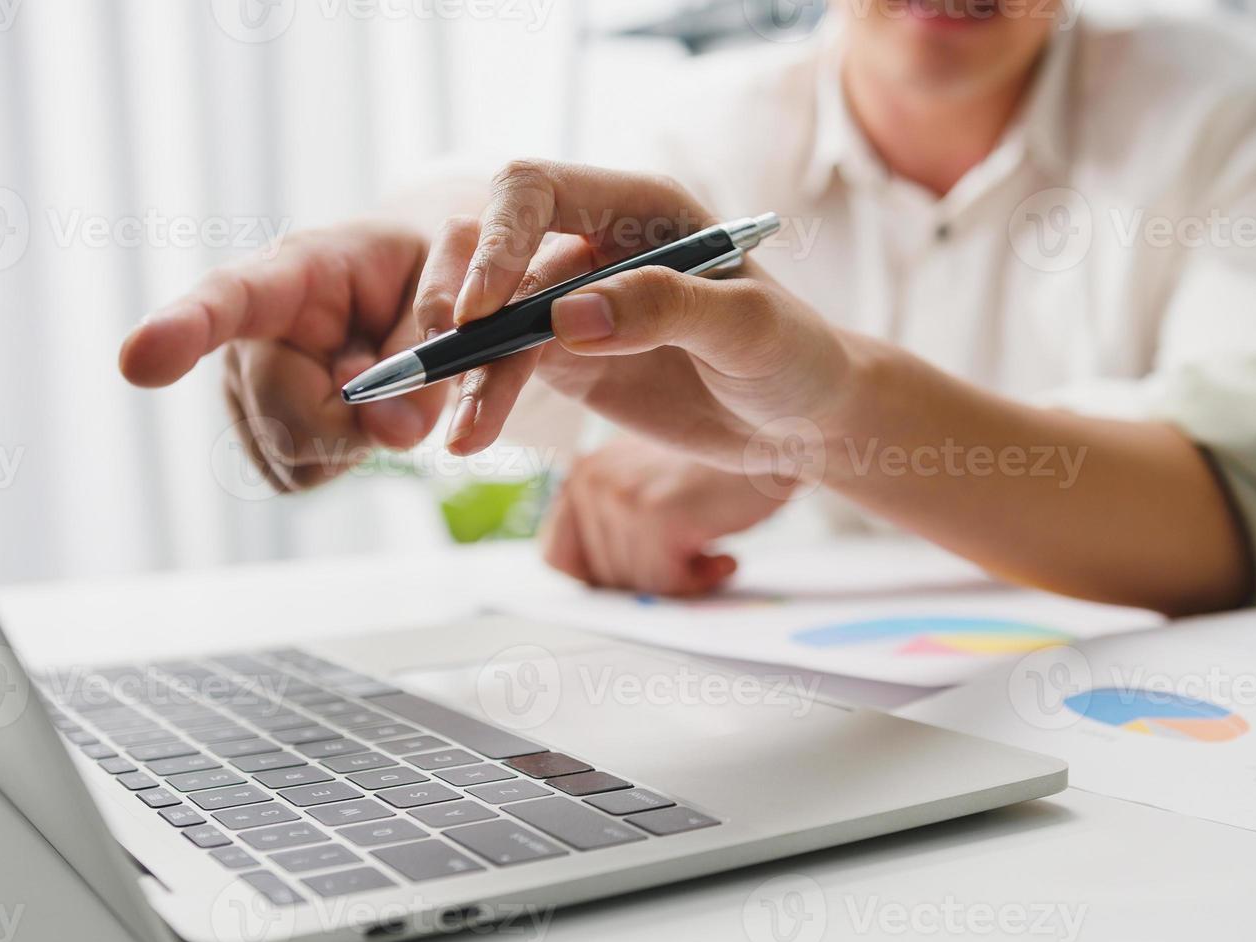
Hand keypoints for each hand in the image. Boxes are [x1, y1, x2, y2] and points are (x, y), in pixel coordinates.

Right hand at [118, 219, 466, 491]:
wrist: (405, 281)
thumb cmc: (422, 272)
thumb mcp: (447, 294)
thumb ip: (429, 353)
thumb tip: (394, 434)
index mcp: (291, 271)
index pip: (228, 300)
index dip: (182, 329)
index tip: (138, 361)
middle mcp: (247, 331)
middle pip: (289, 420)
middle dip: (357, 422)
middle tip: (395, 379)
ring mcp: (240, 387)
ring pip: (295, 459)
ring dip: (352, 439)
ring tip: (367, 380)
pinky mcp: (254, 434)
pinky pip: (298, 476)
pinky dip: (341, 454)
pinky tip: (349, 411)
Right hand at [432, 160, 860, 479]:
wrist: (806, 423)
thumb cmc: (795, 356)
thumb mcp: (747, 328)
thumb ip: (664, 309)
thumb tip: (567, 316)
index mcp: (640, 208)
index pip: (536, 190)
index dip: (499, 239)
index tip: (484, 308)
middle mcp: (595, 244)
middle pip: (492, 251)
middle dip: (460, 304)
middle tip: (448, 362)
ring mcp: (574, 303)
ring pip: (490, 322)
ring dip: (466, 370)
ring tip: (462, 433)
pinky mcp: (567, 360)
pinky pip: (505, 370)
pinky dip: (482, 400)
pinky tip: (469, 438)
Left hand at [541, 437, 786, 594]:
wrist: (777, 438)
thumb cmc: (719, 468)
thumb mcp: (649, 484)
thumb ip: (613, 520)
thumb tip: (596, 581)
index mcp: (583, 471)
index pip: (558, 556)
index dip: (604, 575)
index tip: (648, 564)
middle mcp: (592, 479)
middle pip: (601, 578)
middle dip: (653, 579)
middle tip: (694, 556)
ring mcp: (622, 495)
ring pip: (636, 583)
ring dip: (682, 581)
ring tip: (711, 550)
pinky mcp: (658, 513)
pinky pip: (666, 583)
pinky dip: (701, 582)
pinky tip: (724, 557)